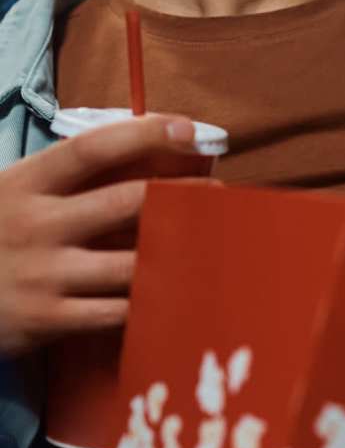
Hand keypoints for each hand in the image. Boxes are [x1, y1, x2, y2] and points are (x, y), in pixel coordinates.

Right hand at [0, 114, 195, 355]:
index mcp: (25, 184)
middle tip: (220, 195)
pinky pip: (117, 312)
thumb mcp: (8, 193)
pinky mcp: (47, 319)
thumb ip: (58, 179)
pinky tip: (179, 296)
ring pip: (132, 262)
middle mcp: (36, 225)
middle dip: (183, 196)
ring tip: (214, 246)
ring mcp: (44, 274)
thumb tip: (132, 150)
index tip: (187, 128)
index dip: (143, 134)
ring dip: (179, 253)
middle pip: (127, 203)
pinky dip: (152, 304)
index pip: (92, 149)